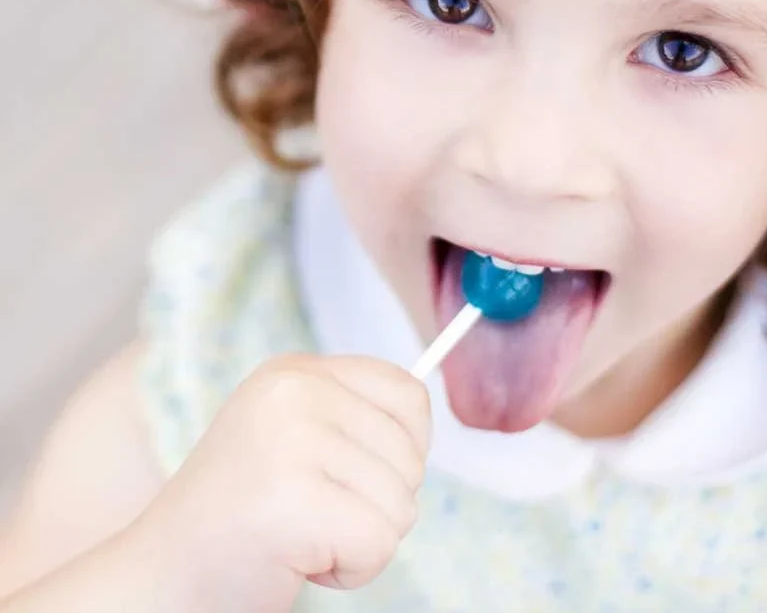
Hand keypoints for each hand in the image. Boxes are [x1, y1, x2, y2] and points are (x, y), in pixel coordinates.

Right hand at [134, 355, 430, 612]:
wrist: (159, 577)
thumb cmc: (239, 518)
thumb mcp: (291, 437)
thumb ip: (350, 419)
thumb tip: (424, 423)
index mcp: (295, 371)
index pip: (407, 392)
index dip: (406, 447)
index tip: (362, 477)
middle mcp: (294, 391)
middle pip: (410, 453)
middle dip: (376, 503)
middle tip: (311, 515)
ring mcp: (291, 440)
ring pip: (400, 503)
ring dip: (360, 538)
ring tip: (299, 535)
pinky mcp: (292, 498)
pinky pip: (379, 543)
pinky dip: (351, 570)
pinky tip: (297, 560)